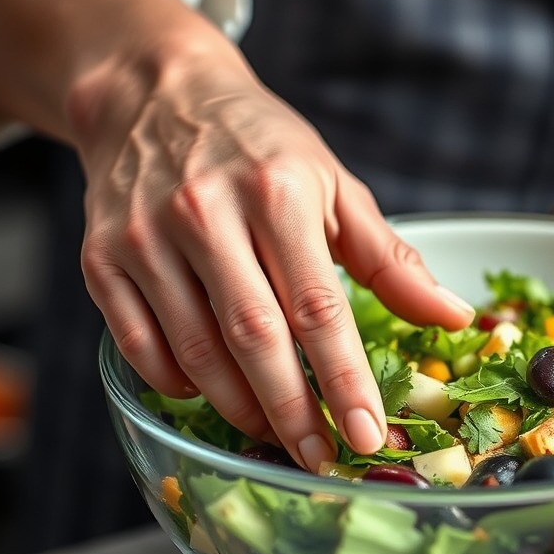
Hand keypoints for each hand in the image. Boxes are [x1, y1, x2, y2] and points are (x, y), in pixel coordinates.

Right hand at [72, 39, 475, 469]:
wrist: (153, 96)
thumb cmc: (258, 146)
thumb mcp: (333, 185)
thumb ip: (389, 258)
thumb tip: (451, 317)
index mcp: (277, 195)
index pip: (319, 308)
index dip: (345, 379)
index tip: (369, 434)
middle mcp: (206, 215)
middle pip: (255, 339)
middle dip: (294, 412)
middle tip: (323, 458)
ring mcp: (145, 239)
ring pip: (196, 351)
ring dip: (241, 408)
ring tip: (279, 434)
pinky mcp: (101, 260)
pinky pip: (140, 346)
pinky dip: (180, 385)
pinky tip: (214, 394)